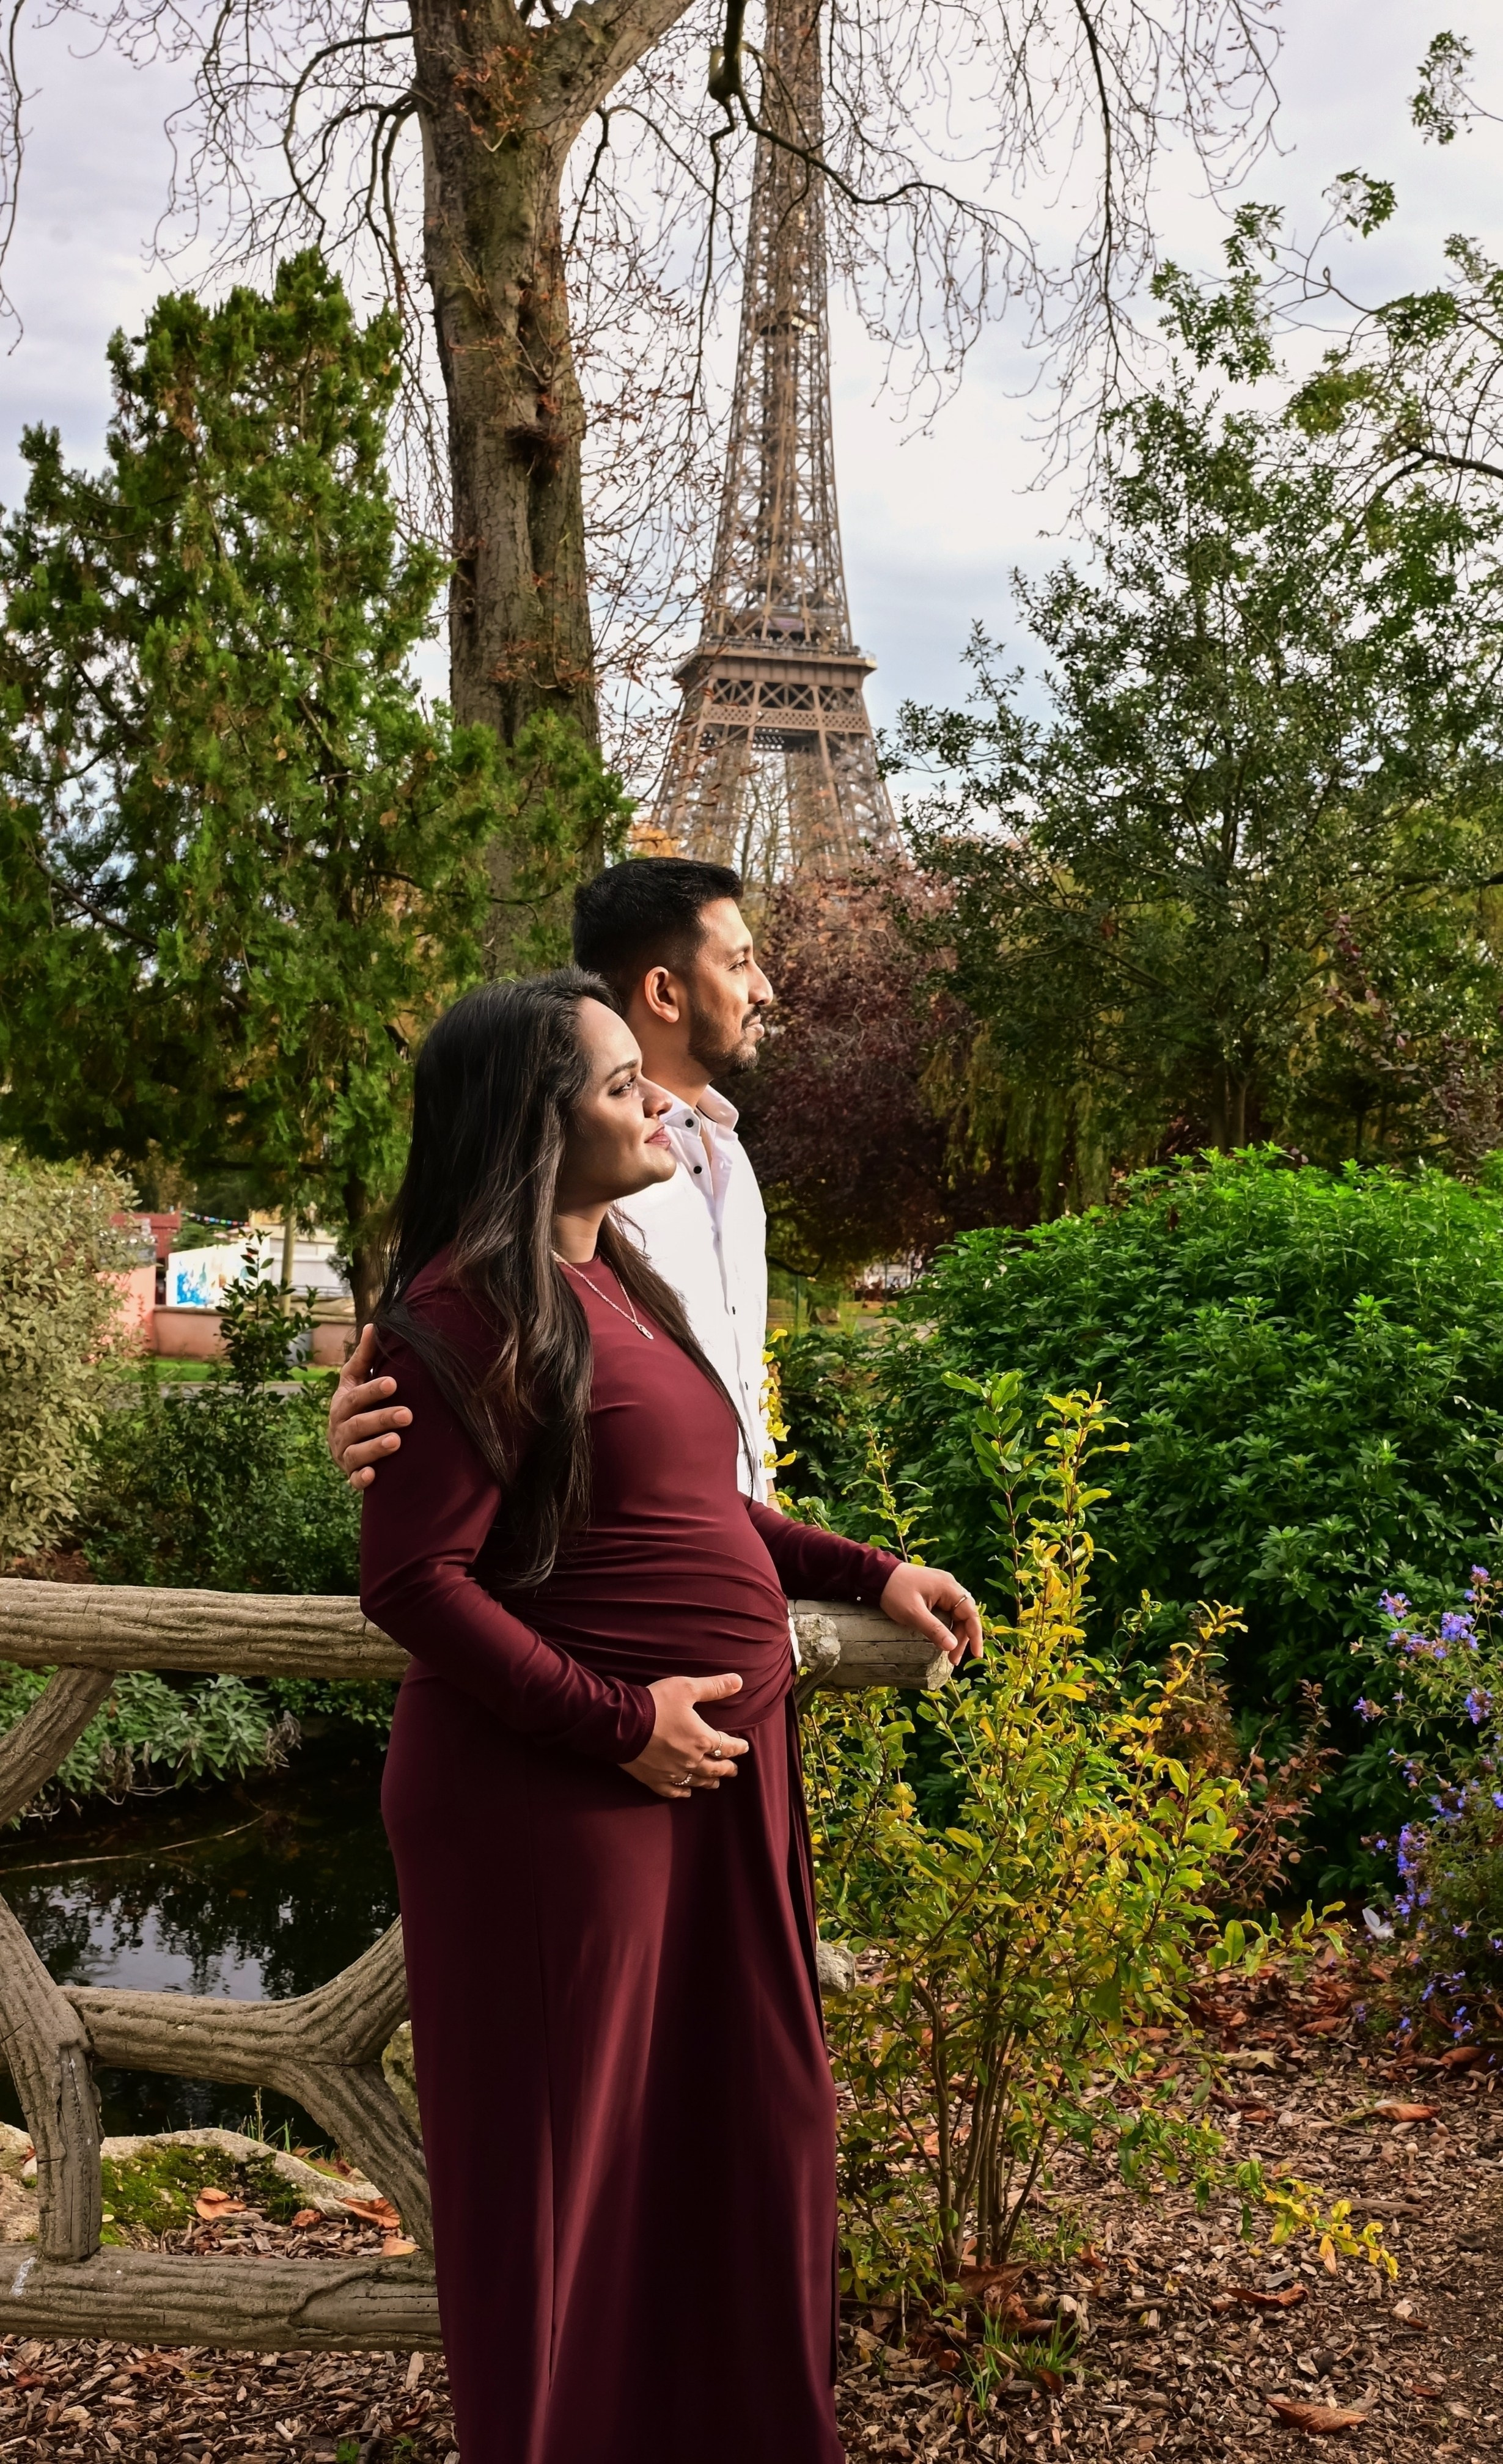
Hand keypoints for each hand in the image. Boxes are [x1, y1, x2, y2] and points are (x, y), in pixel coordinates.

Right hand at [328, 1323, 411, 1489]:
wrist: (342, 1444)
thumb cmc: (355, 1406)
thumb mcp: (355, 1381)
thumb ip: (365, 1357)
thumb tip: (374, 1326)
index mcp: (342, 1404)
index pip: (355, 1396)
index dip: (372, 1390)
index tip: (394, 1383)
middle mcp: (339, 1429)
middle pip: (357, 1424)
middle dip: (381, 1418)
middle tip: (408, 1415)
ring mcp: (344, 1453)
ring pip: (355, 1452)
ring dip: (374, 1448)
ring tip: (396, 1441)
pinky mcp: (350, 1474)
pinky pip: (353, 1480)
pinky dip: (360, 1478)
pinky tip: (372, 1476)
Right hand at [621, 1673, 751, 1799]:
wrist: (622, 1723)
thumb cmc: (656, 1704)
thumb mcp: (686, 1688)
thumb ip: (714, 1687)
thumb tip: (739, 1681)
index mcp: (702, 1739)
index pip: (727, 1746)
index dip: (737, 1747)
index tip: (744, 1747)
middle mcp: (691, 1760)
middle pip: (715, 1768)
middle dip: (726, 1768)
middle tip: (733, 1770)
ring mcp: (673, 1772)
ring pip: (697, 1781)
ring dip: (709, 1782)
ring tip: (716, 1783)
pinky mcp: (654, 1779)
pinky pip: (673, 1790)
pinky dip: (682, 1792)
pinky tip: (687, 1792)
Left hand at [878, 1563, 983, 1665]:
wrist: (877, 1574)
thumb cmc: (894, 1592)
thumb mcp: (913, 1613)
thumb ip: (934, 1630)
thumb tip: (952, 1646)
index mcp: (949, 1588)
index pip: (970, 1613)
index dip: (975, 1635)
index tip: (976, 1654)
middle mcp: (949, 1586)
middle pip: (965, 1616)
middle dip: (961, 1638)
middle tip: (954, 1660)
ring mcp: (942, 1588)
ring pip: (956, 1615)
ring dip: (954, 1634)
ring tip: (949, 1654)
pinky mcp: (933, 1592)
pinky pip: (947, 1611)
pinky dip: (947, 1626)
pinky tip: (943, 1638)